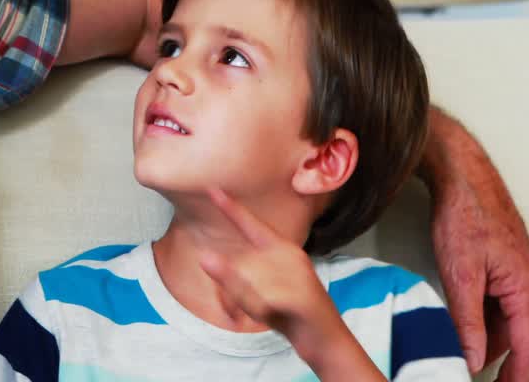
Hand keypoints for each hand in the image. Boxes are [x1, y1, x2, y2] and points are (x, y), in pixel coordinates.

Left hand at [197, 189, 349, 357]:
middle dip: (236, 291)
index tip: (212, 189)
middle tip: (251, 308)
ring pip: (250, 283)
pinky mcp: (303, 295)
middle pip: (241, 266)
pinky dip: (259, 312)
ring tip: (267, 312)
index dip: (231, 207)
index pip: (251, 224)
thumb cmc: (288, 313)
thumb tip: (204, 258)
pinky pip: (263, 300)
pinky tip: (271, 316)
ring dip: (248, 303)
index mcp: (280, 250)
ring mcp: (299, 274)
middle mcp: (290, 255)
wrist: (325, 340)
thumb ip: (232, 276)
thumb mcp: (255, 294)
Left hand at [425, 112, 528, 381]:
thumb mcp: (460, 274)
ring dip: (485, 336)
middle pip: (516, 336)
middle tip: (467, 372)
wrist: (460, 174)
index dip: (517, 376)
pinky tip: (457, 321)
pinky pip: (495, 300)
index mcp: (526, 289)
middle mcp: (527, 283)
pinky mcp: (500, 263)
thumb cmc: (465, 214)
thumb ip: (467, 321)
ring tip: (458, 351)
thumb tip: (474, 358)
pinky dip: (479, 315)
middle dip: (496, 359)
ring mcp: (514, 272)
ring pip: (503, 318)